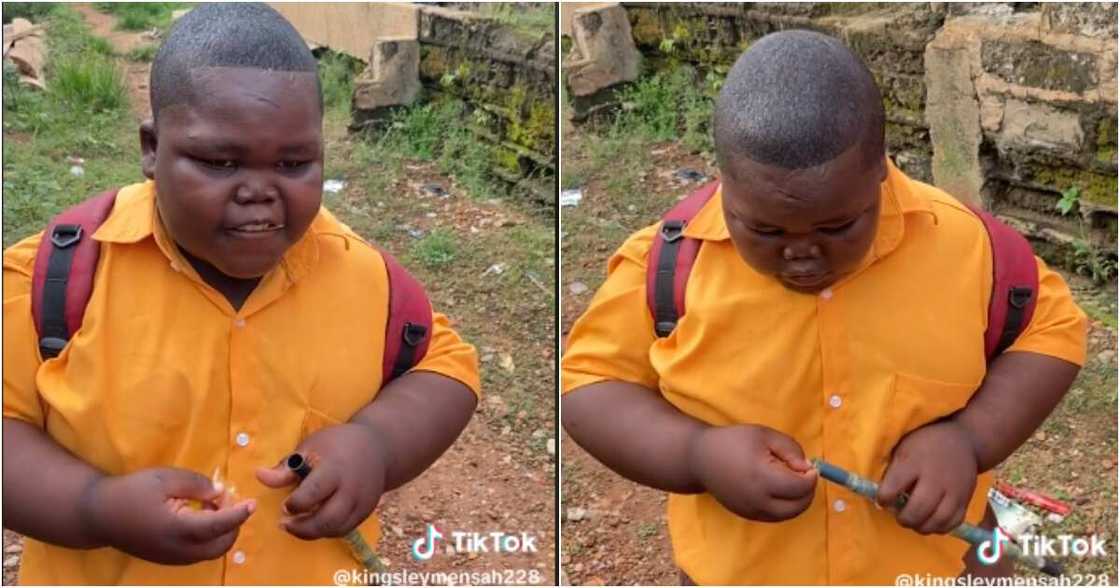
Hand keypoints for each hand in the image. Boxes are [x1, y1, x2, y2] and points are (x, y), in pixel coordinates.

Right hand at [84, 467, 254, 564]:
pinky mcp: (170, 559)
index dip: (238, 515)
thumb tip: (220, 492)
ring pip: (212, 551)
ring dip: (221, 530)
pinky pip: (200, 552)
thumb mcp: (164, 479)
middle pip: (221, 544)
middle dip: (233, 523)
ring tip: (211, 505)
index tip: (252, 503)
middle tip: (225, 499)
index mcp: (177, 529)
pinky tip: (199, 515)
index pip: (218, 525)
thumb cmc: (131, 492)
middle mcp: (178, 550)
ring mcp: (173, 558)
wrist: (99, 515)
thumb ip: (196, 484)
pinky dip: (209, 536)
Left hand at [256, 423, 387, 539]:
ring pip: (335, 529)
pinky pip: (344, 529)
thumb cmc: (337, 444)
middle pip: (326, 520)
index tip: (284, 505)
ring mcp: (361, 502)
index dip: (295, 504)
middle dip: (302, 528)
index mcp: (335, 469)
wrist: (377, 447)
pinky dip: (327, 531)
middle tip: (284, 524)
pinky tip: (314, 523)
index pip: (313, 494)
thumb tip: (259, 476)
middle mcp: (351, 489)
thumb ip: (286, 467)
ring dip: (313, 532)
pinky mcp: (366, 511)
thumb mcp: (310, 447)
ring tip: (296, 525)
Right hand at [688, 424, 816, 521]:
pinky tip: (779, 490)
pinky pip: (775, 516)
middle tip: (804, 475)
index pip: (800, 487)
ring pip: (788, 515)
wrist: (700, 459)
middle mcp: (758, 500)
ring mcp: (752, 511)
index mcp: (763, 477)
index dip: (811, 477)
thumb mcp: (764, 435)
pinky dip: (784, 506)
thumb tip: (806, 468)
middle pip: (798, 506)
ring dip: (798, 501)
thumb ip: (791, 449)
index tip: (810, 466)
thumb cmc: (733, 442)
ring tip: (792, 482)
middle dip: (808, 491)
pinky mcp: (747, 515)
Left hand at [877, 419, 978, 534]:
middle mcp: (935, 478)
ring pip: (937, 520)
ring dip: (921, 526)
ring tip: (914, 520)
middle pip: (918, 508)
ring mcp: (954, 491)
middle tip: (900, 516)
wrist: (963, 442)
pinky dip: (939, 528)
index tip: (882, 501)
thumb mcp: (903, 448)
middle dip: (904, 518)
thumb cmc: (924, 445)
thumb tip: (881, 497)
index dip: (884, 499)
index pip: (894, 486)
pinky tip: (930, 521)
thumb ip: (893, 471)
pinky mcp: (966, 500)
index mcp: (914, 462)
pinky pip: (953, 523)